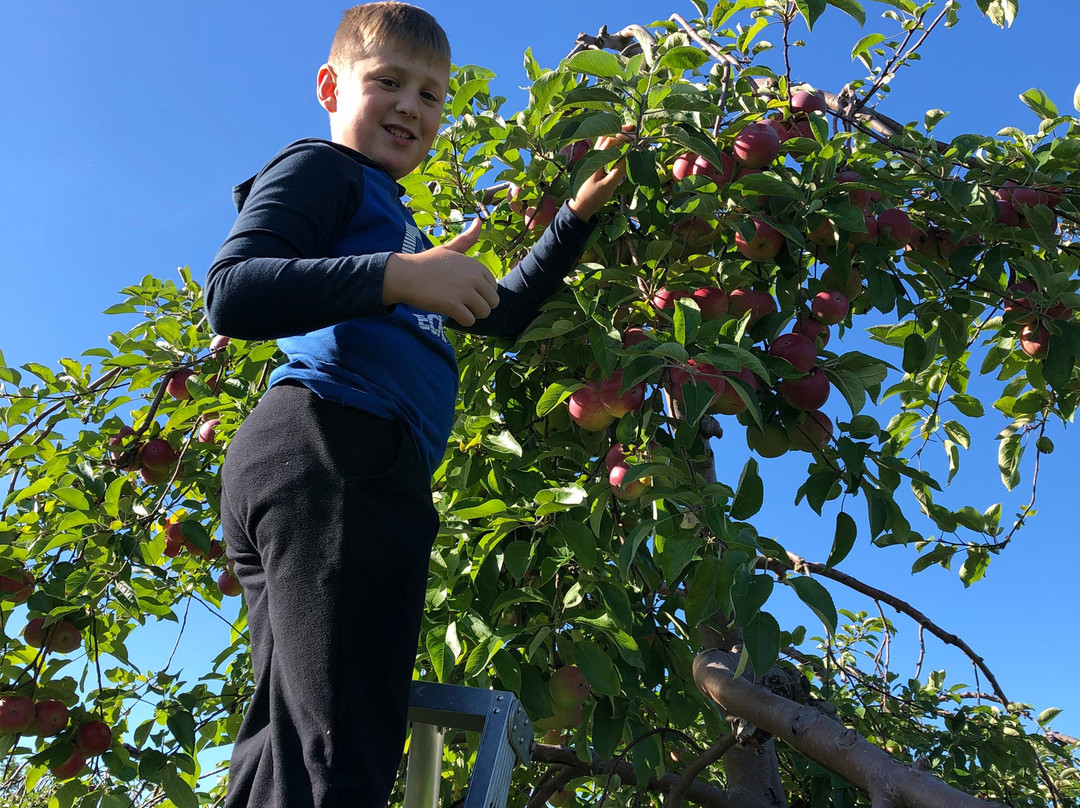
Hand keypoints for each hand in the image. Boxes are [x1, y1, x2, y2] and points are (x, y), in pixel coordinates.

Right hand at [382, 219, 499, 325]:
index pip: (494, 287)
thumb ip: (466, 239)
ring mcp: (463, 291)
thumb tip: (480, 221)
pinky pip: (470, 320)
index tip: (465, 291)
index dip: (482, 293)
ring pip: (484, 312)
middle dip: (481, 306)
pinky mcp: (453, 305)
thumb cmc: (426, 263)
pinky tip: (452, 314)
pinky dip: (462, 321)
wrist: (404, 275)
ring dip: (473, 314)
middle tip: (463, 303)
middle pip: (493, 302)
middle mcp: (472, 277)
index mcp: (475, 265)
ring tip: (459, 308)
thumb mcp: (448, 248)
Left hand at [567, 127, 634, 220]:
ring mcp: (592, 159)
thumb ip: (619, 170)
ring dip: (616, 137)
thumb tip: (630, 155)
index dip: (622, 137)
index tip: (634, 139)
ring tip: (629, 137)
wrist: (580, 206)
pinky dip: (613, 144)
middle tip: (633, 131)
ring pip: (604, 141)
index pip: (609, 141)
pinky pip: (604, 149)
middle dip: (619, 132)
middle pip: (606, 136)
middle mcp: (592, 156)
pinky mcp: (594, 164)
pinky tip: (622, 147)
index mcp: (595, 159)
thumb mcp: (608, 186)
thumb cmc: (593, 197)